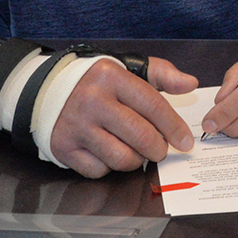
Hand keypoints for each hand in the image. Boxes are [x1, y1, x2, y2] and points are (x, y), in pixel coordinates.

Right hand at [49, 56, 198, 177]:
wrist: (46, 90)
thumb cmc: (96, 82)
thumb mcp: (128, 67)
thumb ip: (162, 73)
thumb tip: (190, 84)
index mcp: (111, 77)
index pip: (153, 106)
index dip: (174, 127)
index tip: (185, 141)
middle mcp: (93, 101)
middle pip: (140, 136)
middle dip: (159, 148)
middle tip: (161, 149)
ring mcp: (77, 126)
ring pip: (122, 158)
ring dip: (137, 160)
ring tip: (137, 151)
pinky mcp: (64, 148)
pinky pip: (99, 170)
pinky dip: (110, 166)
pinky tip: (111, 152)